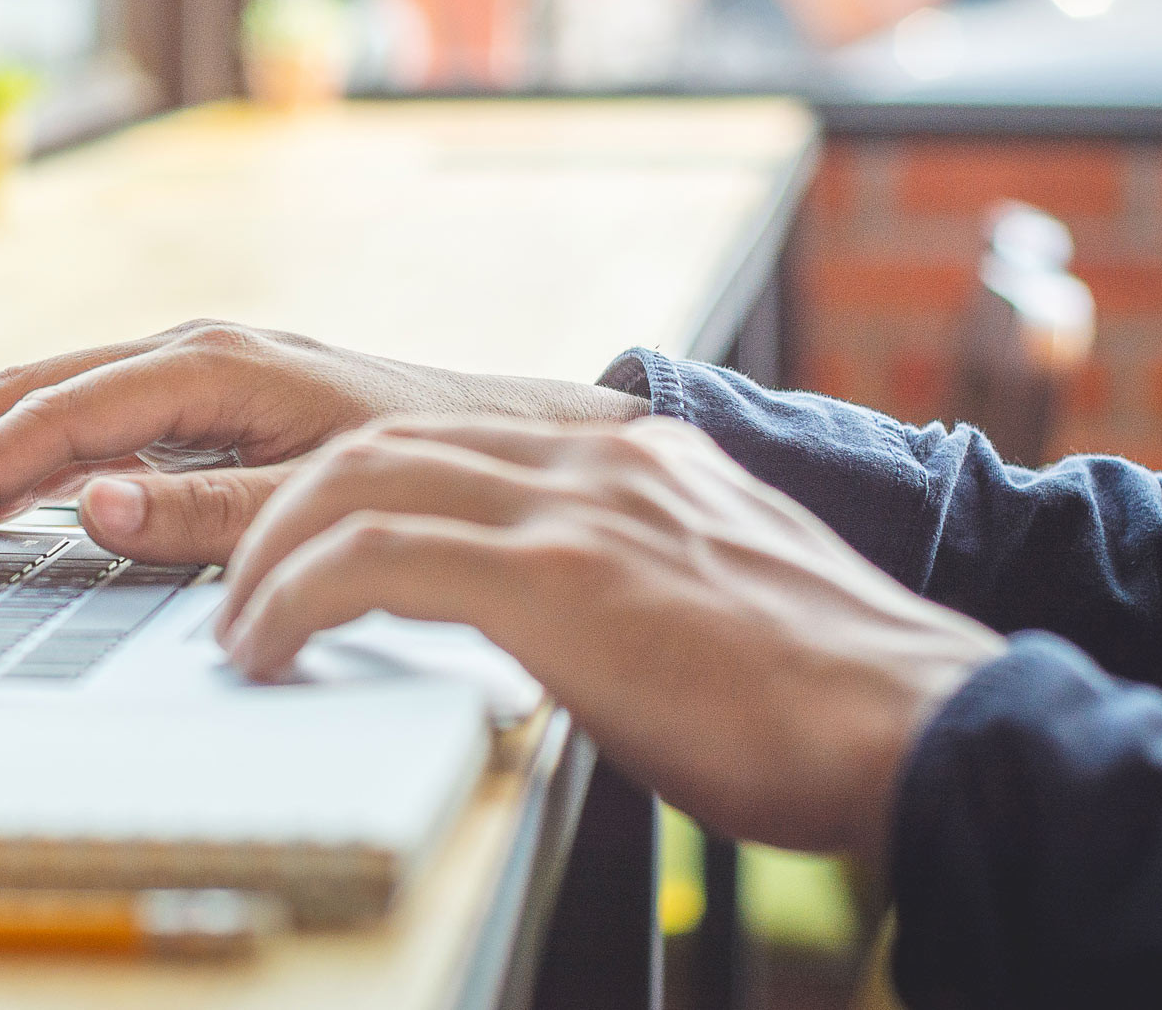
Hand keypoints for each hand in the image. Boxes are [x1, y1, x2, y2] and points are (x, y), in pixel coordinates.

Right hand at [0, 321, 643, 558]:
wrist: (505, 436)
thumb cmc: (425, 460)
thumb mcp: (324, 491)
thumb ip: (211, 510)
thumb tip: (92, 505)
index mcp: (208, 364)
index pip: (53, 415)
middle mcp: (183, 355)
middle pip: (23, 393)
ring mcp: (184, 376)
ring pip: (42, 402)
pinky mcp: (192, 404)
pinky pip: (79, 423)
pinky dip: (17, 460)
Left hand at [215, 415, 1005, 862]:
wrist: (922, 725)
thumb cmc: (819, 695)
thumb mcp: (703, 593)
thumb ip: (623, 570)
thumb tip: (564, 617)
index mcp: (624, 458)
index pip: (444, 436)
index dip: (347, 484)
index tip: (297, 539)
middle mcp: (590, 460)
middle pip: (376, 441)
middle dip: (282, 506)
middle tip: (239, 581)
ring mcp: (573, 509)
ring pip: (357, 482)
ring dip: (271, 553)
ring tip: (239, 624)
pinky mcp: (558, 578)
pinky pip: (376, 560)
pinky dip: (297, 596)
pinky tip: (270, 645)